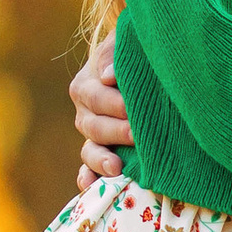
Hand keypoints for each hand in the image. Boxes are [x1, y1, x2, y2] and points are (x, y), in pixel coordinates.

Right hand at [71, 28, 134, 188]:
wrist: (146, 72)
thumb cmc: (138, 54)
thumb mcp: (126, 44)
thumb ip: (116, 53)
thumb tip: (107, 77)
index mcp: (86, 85)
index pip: (94, 96)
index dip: (112, 103)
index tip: (130, 107)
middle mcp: (86, 114)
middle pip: (93, 126)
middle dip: (115, 132)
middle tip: (137, 135)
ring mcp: (92, 138)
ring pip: (89, 151)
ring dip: (100, 160)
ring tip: (116, 167)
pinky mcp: (101, 155)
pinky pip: (89, 171)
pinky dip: (89, 179)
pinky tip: (93, 187)